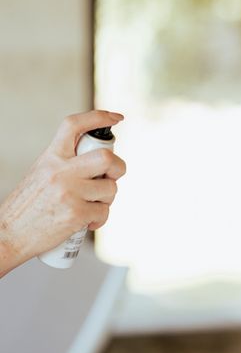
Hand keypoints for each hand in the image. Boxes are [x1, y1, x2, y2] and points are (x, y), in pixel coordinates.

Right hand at [0, 110, 126, 275]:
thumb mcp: (42, 173)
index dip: (99, 117)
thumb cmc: (28, 206)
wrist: (9, 235)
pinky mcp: (76, 214)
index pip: (74, 125)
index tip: (117, 118)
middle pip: (106, 158)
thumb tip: (101, 159)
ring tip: (91, 205)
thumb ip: (67, 163)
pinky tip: (86, 221)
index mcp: (50, 157)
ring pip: (110, 188)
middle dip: (118, 167)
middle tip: (112, 176)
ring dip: (107, 198)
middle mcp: (60, 171)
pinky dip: (100, 218)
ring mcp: (69, 192)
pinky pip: (104, 211)